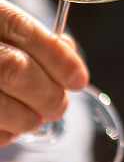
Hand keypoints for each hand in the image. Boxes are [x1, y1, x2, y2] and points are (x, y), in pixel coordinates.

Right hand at [0, 0, 88, 144]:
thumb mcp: (1, 28)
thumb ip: (31, 37)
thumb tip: (69, 55)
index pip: (21, 28)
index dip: (56, 56)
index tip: (78, 78)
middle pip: (13, 69)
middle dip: (45, 93)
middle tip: (59, 105)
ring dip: (25, 117)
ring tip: (35, 119)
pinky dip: (2, 133)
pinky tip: (9, 130)